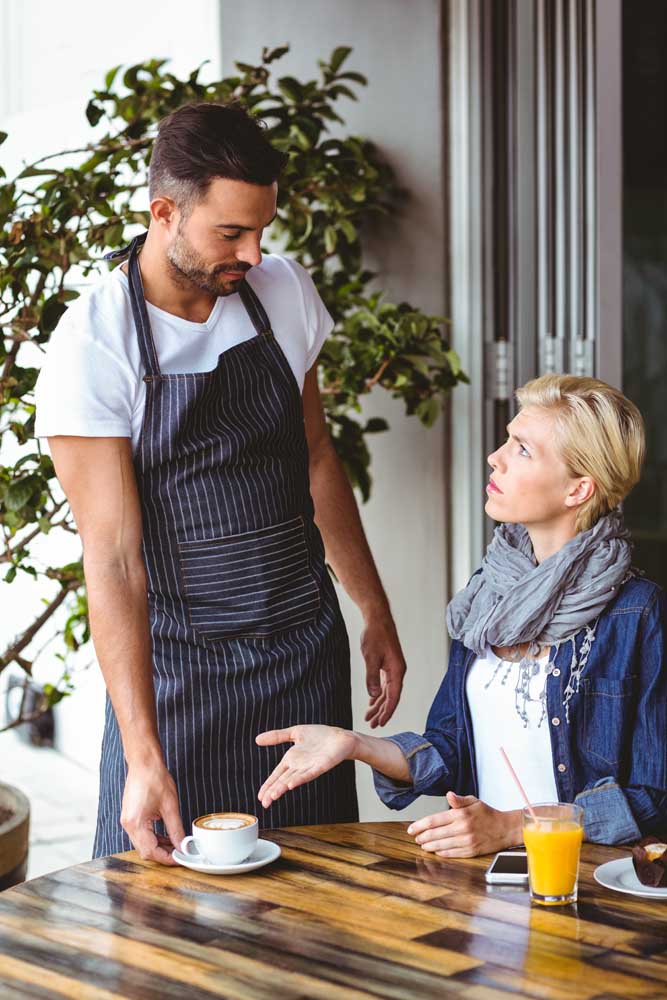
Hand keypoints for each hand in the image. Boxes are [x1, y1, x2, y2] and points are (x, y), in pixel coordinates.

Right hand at [121, 759, 185, 864]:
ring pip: (142, 843)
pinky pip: (141, 834)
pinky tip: (166, 835)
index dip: (166, 858)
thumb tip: (183, 845)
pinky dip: (153, 837)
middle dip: (163, 854)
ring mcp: (127, 820)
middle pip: (144, 850)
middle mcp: (128, 825)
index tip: (179, 859)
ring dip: (158, 846)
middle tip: (180, 852)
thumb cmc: (155, 778)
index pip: (150, 851)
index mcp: (136, 824)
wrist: (144, 762)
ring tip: (176, 844)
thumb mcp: (170, 806)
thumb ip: (176, 829)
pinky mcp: (129, 816)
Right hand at [256, 725, 355, 807]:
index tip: (260, 797)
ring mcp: (309, 767)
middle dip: (272, 791)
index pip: (276, 775)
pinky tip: (291, 784)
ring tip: (273, 796)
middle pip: (282, 781)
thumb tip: (257, 739)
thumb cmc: (319, 736)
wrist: (340, 737)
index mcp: (291, 759)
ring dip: (282, 788)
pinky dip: (299, 779)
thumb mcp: (295, 732)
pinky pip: (308, 774)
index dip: (267, 785)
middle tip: (264, 803)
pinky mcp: (320, 766)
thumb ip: (277, 736)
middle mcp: (299, 766)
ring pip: (293, 780)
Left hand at [361, 612, 406, 727]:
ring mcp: (393, 668)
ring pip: (387, 691)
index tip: (381, 723)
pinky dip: (378, 693)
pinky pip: (384, 683)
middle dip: (382, 711)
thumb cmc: (375, 635)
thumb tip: (373, 695)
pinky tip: (372, 701)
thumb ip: (372, 677)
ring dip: (379, 704)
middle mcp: (398, 671)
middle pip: (391, 696)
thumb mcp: (371, 657)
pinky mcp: (388, 664)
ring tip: (370, 716)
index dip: (387, 711)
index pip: (394, 697)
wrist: (377, 619)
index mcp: (397, 670)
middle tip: (373, 724)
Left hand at [407, 791, 522, 857]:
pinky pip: (452, 853)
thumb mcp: (474, 801)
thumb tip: (448, 794)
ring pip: (442, 845)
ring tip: (423, 845)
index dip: (420, 825)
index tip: (411, 829)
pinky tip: (436, 851)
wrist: (505, 828)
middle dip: (422, 837)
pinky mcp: (471, 851)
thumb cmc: (487, 814)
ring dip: (429, 846)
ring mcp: (467, 841)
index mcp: (461, 815)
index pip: (434, 820)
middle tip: (415, 838)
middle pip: (435, 834)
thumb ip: (459, 800)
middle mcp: (462, 828)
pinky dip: (442, 853)